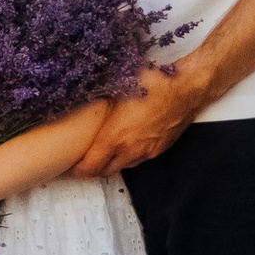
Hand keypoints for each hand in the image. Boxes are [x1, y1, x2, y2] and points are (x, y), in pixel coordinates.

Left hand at [70, 64, 202, 177]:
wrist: (187, 88)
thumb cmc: (151, 82)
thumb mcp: (116, 86)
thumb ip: (97, 99)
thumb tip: (79, 94)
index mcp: (115, 136)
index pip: (90, 166)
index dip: (76, 170)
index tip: (67, 165)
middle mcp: (130, 149)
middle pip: (104, 171)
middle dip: (90, 170)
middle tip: (79, 163)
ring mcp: (147, 152)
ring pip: (122, 166)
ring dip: (109, 164)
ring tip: (98, 155)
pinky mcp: (159, 150)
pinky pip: (138, 160)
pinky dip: (126, 158)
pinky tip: (122, 146)